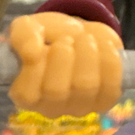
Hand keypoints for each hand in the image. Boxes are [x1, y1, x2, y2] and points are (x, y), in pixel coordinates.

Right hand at [8, 12, 122, 117]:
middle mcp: (50, 107)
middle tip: (70, 38)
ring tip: (87, 38)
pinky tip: (105, 48)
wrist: (81, 35)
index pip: (27, 93)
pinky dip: (111, 63)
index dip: (41, 64)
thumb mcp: (31, 27)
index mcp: (25, 92)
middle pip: (57, 91)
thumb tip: (31, 53)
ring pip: (86, 88)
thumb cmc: (49, 35)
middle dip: (66, 55)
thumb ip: (24, 35)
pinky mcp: (103, 102)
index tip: (51, 43)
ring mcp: (78, 108)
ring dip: (90, 54)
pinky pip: (111, 90)